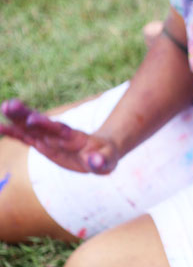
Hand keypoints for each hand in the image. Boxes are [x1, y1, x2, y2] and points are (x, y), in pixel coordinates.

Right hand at [0, 99, 118, 173]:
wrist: (101, 153)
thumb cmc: (105, 157)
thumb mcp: (108, 161)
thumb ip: (101, 161)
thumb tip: (95, 162)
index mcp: (75, 137)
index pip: (59, 129)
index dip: (47, 124)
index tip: (33, 118)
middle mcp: (60, 135)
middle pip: (41, 124)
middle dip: (26, 115)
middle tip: (10, 105)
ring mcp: (50, 139)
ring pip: (31, 128)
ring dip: (17, 120)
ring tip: (4, 107)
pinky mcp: (43, 145)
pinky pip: (27, 138)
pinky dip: (14, 133)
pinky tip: (1, 127)